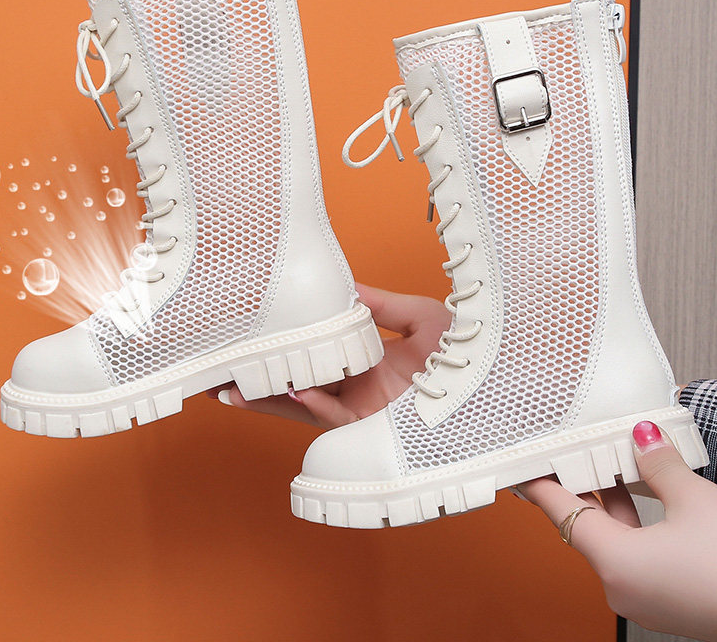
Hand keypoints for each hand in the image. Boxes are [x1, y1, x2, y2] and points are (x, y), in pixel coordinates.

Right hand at [207, 283, 448, 427]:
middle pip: (298, 385)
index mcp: (366, 361)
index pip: (315, 355)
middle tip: (220, 371)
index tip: (252, 335)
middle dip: (259, 380)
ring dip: (270, 398)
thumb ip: (377, 305)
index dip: (284, 347)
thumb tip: (343, 287)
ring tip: (232, 388)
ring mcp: (364, 410)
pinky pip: (334, 418)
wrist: (496, 380)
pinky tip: (292, 389)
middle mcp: (358, 388)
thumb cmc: (465, 347)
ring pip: (305, 407)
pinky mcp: (375, 428)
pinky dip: (312, 404)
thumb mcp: (417, 315)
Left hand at [519, 421, 716, 641]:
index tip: (522, 467)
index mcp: (614, 562)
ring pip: (613, 540)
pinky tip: (647, 498)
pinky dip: (634, 526)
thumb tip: (642, 437)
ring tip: (615, 466)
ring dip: (613, 503)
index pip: (559, 511)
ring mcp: (643, 598)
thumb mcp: (695, 501)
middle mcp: (620, 586)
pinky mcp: (666, 602)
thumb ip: (659, 465)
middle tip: (576, 452)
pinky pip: (635, 556)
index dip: (539, 483)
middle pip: (585, 524)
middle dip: (583, 485)